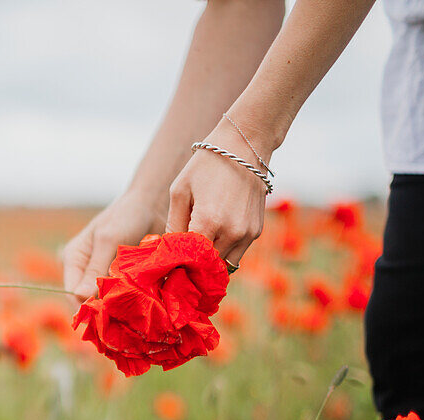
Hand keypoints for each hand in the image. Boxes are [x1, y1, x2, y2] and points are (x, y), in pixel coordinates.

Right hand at [62, 189, 165, 305]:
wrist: (153, 205)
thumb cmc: (126, 216)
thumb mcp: (108, 240)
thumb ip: (95, 269)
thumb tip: (79, 297)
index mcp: (73, 260)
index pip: (71, 294)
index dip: (86, 307)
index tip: (107, 315)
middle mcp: (85, 272)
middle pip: (88, 301)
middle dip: (103, 309)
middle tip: (122, 316)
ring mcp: (104, 278)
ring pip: (106, 302)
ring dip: (119, 307)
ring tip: (134, 309)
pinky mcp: (122, 280)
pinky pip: (122, 297)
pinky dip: (131, 301)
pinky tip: (142, 303)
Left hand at [165, 117, 270, 267]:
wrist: (244, 146)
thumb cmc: (206, 166)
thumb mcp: (180, 192)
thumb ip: (173, 225)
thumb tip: (167, 252)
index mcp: (208, 222)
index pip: (188, 260)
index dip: (177, 266)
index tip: (167, 268)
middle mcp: (231, 232)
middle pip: (206, 267)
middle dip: (192, 267)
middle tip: (179, 264)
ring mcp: (247, 234)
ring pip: (224, 265)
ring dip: (209, 263)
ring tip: (196, 251)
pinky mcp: (256, 231)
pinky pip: (237, 253)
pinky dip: (223, 252)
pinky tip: (212, 239)